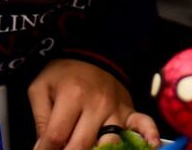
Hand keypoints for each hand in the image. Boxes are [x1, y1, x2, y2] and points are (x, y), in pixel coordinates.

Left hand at [29, 58, 158, 149]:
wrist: (93, 52)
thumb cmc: (64, 73)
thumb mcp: (41, 89)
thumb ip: (40, 119)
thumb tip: (41, 148)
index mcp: (72, 96)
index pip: (56, 136)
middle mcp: (96, 104)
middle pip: (81, 145)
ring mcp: (116, 109)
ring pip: (109, 143)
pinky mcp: (129, 111)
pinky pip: (143, 124)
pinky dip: (148, 135)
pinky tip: (151, 146)